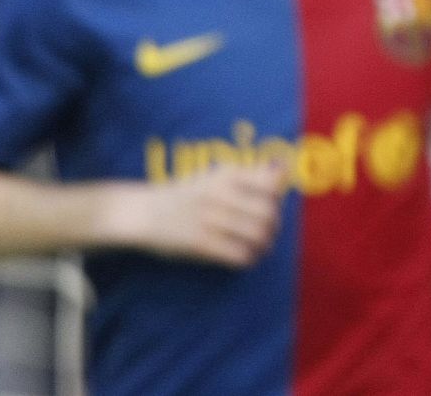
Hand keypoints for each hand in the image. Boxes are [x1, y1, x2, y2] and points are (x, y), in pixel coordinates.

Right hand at [105, 163, 287, 267]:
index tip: (273, 207)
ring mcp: (211, 219)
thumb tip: (285, 170)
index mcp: (227, 175)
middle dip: (274, 227)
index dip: (278, 200)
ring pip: (257, 235)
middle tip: (270, 234)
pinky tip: (246, 258)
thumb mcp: (215, 175)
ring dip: (264, 246)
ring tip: (260, 248)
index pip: (271, 185)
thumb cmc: (187, 194)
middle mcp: (221, 194)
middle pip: (268, 214)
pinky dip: (249, 259)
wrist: (145, 212)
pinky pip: (239, 254)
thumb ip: (249, 175)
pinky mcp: (201, 243)